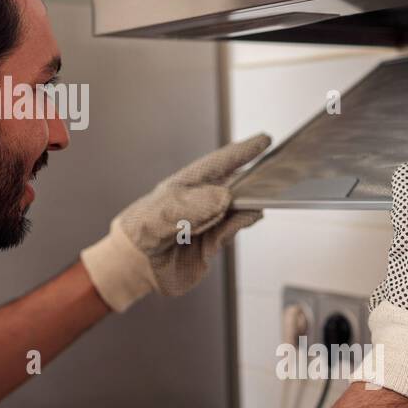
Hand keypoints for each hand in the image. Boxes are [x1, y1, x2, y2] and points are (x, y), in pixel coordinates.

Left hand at [79, 133, 271, 312]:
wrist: (133, 267)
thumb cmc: (139, 233)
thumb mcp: (161, 215)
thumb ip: (191, 207)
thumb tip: (225, 197)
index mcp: (185, 185)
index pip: (217, 164)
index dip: (240, 152)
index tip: (264, 140)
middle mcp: (199, 202)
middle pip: (232, 184)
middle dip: (253, 176)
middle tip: (273, 170)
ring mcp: (206, 223)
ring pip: (236, 208)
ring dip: (250, 202)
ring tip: (263, 197)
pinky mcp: (211, 244)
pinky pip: (232, 230)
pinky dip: (243, 223)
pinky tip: (251, 217)